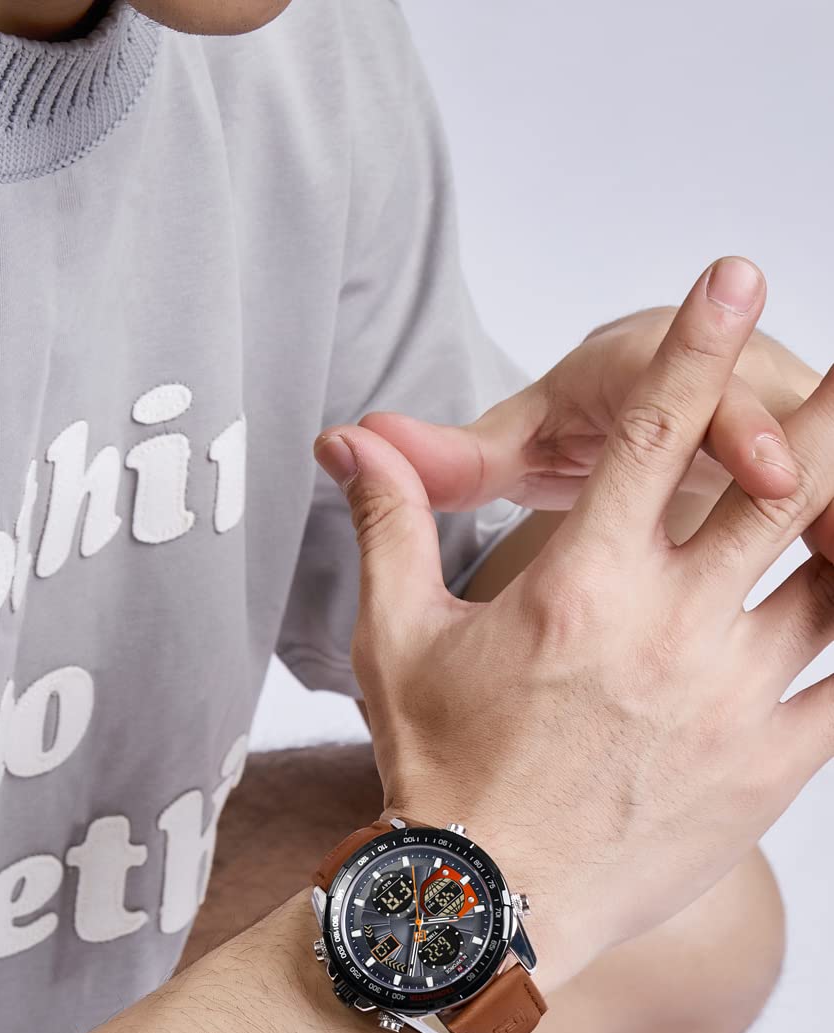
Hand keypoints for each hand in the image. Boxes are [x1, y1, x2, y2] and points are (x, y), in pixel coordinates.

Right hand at [316, 257, 833, 985]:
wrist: (481, 910)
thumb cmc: (437, 771)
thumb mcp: (393, 641)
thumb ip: (393, 523)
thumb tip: (351, 437)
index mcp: (580, 582)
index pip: (651, 433)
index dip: (698, 343)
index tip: (739, 275)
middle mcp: (667, 627)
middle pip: (776, 488)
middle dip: (824, 419)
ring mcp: (728, 699)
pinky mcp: (768, 768)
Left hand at [359, 290, 818, 513]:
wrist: (663, 385)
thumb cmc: (580, 417)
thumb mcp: (515, 438)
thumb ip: (438, 466)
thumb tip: (346, 444)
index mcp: (638, 377)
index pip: (684, 401)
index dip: (733, 429)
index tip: (764, 468)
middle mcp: (721, 393)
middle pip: (780, 427)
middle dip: (815, 470)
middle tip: (828, 524)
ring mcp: (774, 438)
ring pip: (822, 482)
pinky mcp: (809, 483)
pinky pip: (829, 532)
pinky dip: (833, 556)